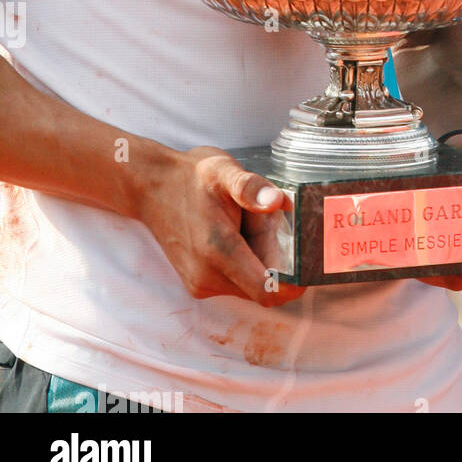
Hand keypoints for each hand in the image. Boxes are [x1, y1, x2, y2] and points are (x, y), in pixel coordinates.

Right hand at [135, 146, 304, 307]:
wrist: (152, 187)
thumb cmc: (191, 177)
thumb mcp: (223, 170)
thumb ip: (250, 187)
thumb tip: (278, 202)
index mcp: (218, 251)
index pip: (266, 291)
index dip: (293, 284)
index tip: (309, 263)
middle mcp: (207, 277)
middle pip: (262, 288)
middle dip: (276, 265)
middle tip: (272, 228)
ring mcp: (200, 284)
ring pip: (249, 285)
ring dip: (260, 263)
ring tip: (249, 226)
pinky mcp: (197, 284)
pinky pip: (234, 282)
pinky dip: (245, 263)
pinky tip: (236, 234)